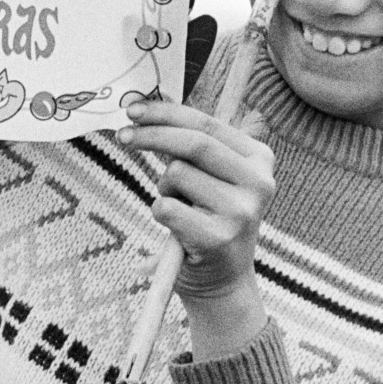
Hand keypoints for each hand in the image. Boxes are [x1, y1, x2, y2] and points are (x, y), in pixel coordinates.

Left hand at [116, 98, 273, 357]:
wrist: (221, 280)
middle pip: (193, 144)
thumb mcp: (214, 175)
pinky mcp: (219, 237)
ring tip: (179, 207)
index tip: (132, 109)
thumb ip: (195, 140)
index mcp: (260, 159)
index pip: (207, 123)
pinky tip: (177, 227)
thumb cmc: (208, 218)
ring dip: (163, 187)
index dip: (166, 112)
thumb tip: (153, 103)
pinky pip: (166, 207)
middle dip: (151, 135)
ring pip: (176, 175)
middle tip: (122, 136)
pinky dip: (160, 211)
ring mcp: (242, 211)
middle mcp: (259, 182)